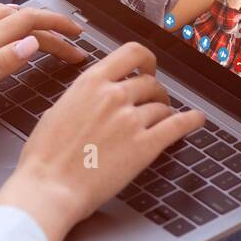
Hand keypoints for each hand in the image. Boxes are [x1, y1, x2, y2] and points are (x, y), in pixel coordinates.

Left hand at [0, 3, 87, 128]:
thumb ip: (1, 64)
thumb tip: (32, 43)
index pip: (31, 25)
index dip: (59, 29)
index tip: (79, 40)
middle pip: (22, 17)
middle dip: (51, 27)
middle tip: (72, 43)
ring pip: (3, 12)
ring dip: (29, 17)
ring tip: (46, 29)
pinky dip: (3, 13)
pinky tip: (0, 20)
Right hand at [0, 42, 206, 240]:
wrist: (49, 187)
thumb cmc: (45, 156)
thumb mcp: (58, 110)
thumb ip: (83, 97)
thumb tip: (96, 96)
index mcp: (91, 83)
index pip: (131, 53)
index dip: (146, 60)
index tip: (148, 68)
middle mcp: (114, 96)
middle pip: (150, 83)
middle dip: (154, 93)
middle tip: (153, 102)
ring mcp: (131, 120)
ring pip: (162, 107)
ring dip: (164, 112)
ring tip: (162, 120)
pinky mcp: (145, 146)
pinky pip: (177, 126)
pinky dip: (191, 121)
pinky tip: (196, 120)